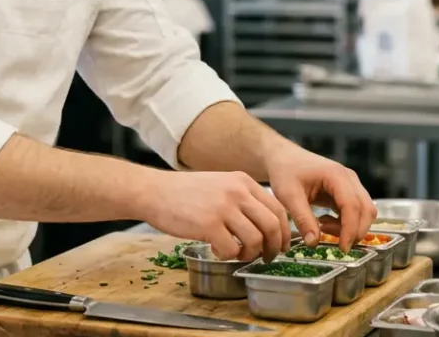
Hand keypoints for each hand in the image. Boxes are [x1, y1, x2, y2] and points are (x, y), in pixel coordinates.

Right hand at [139, 170, 289, 262]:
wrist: (154, 191)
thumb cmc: (185, 192)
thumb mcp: (220, 184)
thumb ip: (242, 198)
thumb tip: (265, 224)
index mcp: (243, 181)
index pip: (277, 208)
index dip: (284, 232)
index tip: (281, 245)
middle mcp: (237, 192)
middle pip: (272, 225)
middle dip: (274, 247)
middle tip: (267, 257)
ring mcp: (223, 208)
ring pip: (255, 240)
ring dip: (250, 254)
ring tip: (237, 254)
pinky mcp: (208, 224)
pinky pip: (231, 250)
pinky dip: (227, 256)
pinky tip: (216, 250)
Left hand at [264, 145, 375, 252]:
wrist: (283, 158)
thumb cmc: (285, 172)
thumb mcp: (288, 195)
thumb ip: (302, 219)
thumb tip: (314, 243)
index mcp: (336, 175)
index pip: (352, 206)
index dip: (350, 229)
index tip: (342, 249)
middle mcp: (349, 178)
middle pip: (366, 209)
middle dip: (355, 231)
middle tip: (334, 244)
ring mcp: (351, 184)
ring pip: (365, 212)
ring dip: (351, 227)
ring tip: (324, 227)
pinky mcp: (348, 191)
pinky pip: (356, 211)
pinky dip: (346, 223)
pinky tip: (324, 222)